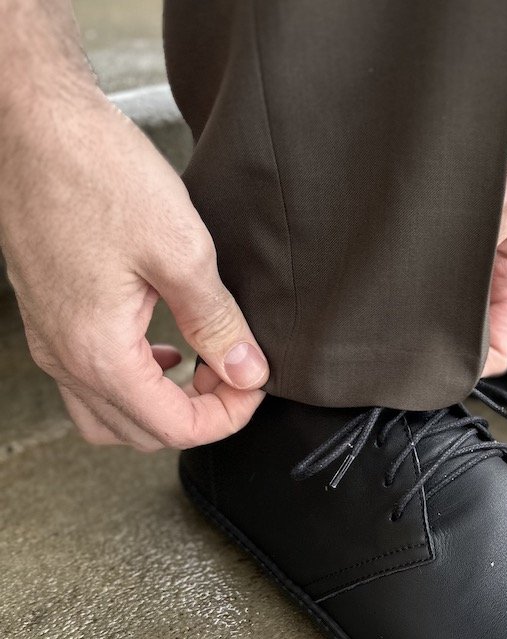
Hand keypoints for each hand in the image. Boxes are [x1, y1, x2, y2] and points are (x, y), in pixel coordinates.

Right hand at [0, 95, 268, 451]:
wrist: (36, 124)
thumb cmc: (98, 174)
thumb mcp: (182, 252)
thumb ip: (217, 323)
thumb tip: (247, 372)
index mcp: (97, 351)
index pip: (173, 428)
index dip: (228, 417)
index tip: (256, 385)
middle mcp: (64, 357)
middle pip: (141, 432)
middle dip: (199, 415)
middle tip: (236, 375)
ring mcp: (50, 339)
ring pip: (111, 415)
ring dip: (163, 405)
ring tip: (203, 366)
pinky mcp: (50, 317)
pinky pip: (90, 380)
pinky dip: (134, 382)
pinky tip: (164, 349)